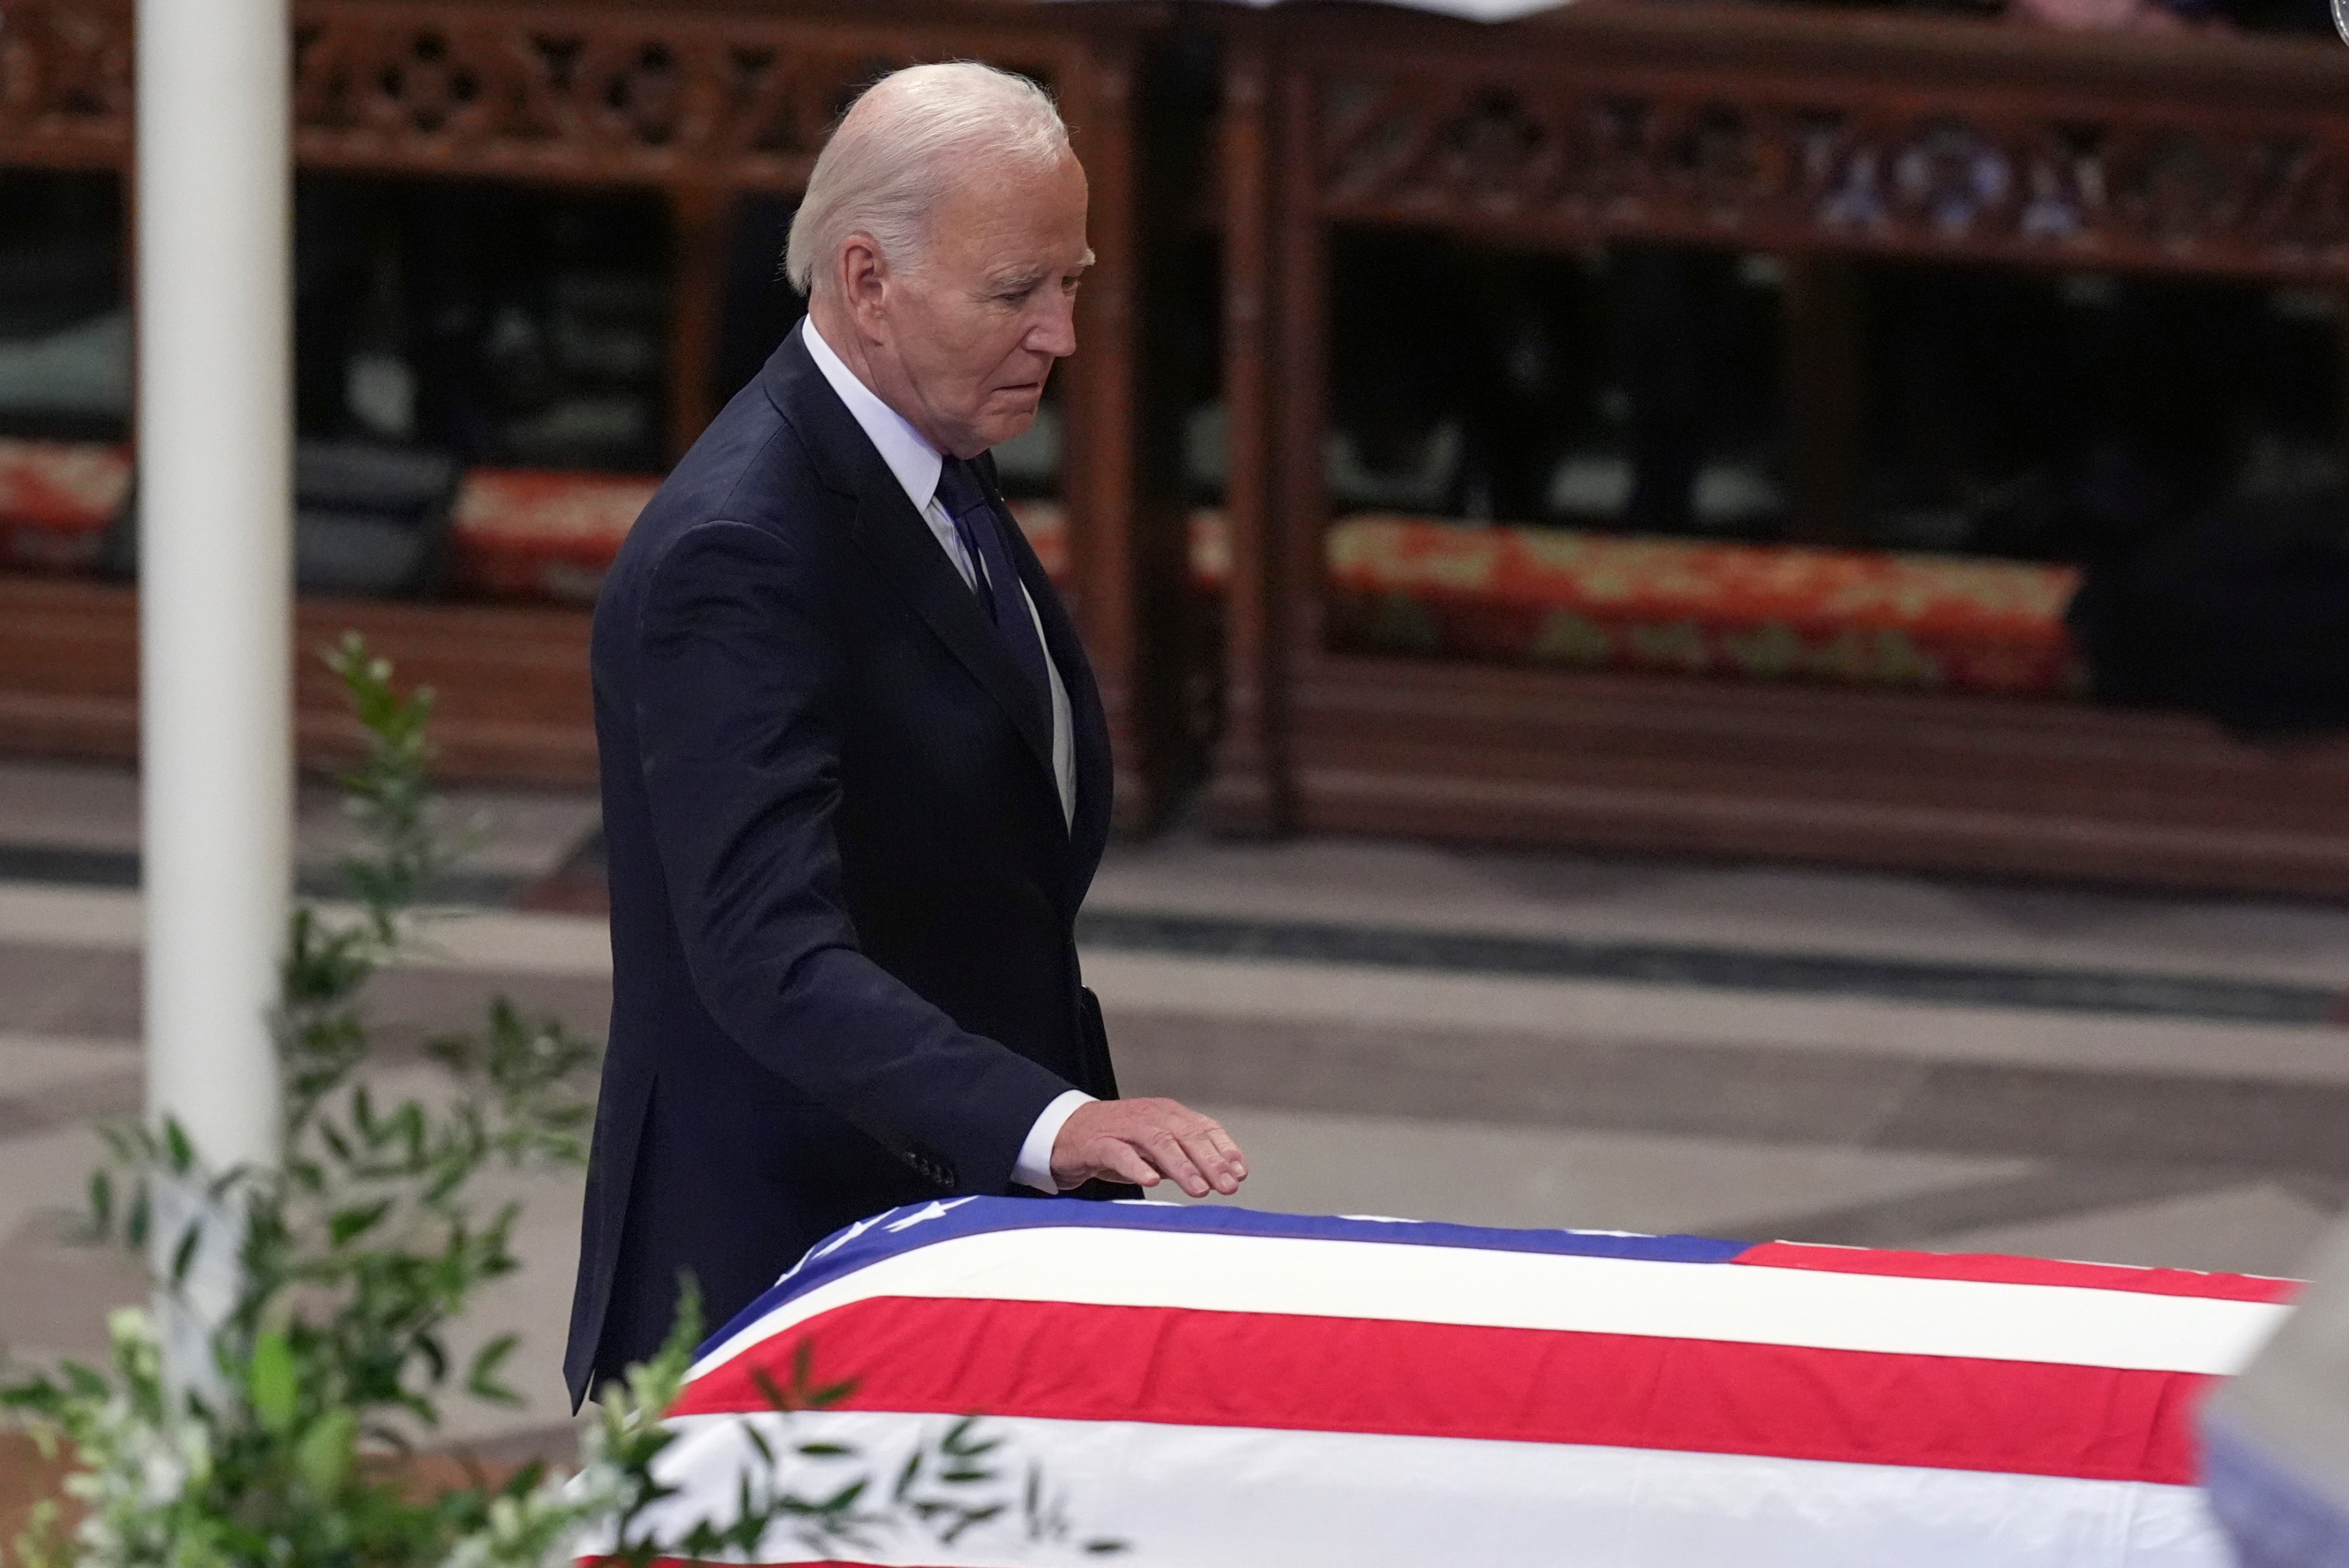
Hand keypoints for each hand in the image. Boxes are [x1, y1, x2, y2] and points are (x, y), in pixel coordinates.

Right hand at [1050, 1097, 1246, 1197]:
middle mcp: (1149, 1116)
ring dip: (1182, 1166)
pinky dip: (1137, 1166)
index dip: (1224, 1149)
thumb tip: (1220, 1174)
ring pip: (1159, 1142)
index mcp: (1167, 1114)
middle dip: (1210, 1161)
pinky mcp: (1099, 1142)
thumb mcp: (1155, 1150)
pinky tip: (1151, 1181)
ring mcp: (1124, 1127)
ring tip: (1199, 1189)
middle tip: (1227, 1186)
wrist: (1065, 1134)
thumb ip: (1184, 1159)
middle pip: (1186, 1135)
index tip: (1240, 1172)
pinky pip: (1120, 1153)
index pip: (1204, 1127)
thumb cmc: (1116, 1142)